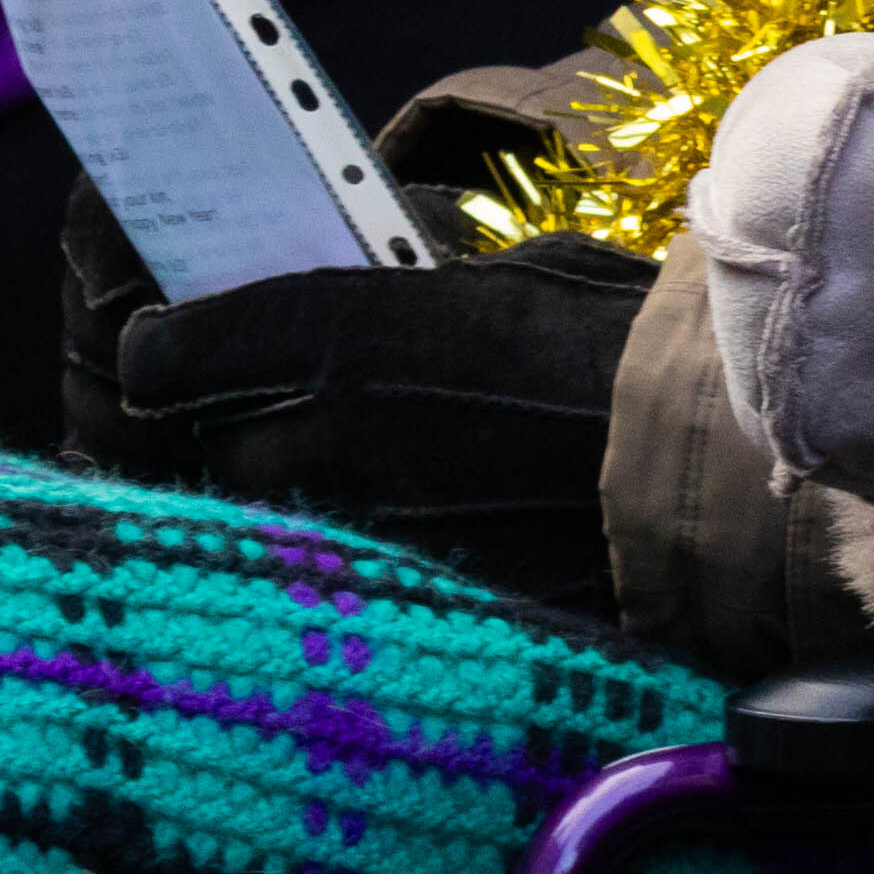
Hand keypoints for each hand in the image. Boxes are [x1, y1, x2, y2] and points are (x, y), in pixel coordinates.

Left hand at [59, 178, 653, 614]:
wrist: (712, 453)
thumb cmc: (621, 334)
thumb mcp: (509, 275)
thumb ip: (420, 289)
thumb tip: (387, 281)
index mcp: (344, 332)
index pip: (171, 355)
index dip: (161, 355)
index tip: (167, 349)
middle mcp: (335, 434)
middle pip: (214, 453)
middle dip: (232, 437)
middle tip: (271, 418)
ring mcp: (374, 529)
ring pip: (279, 527)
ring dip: (297, 506)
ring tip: (352, 483)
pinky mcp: (424, 598)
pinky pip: (360, 583)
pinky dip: (374, 565)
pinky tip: (425, 537)